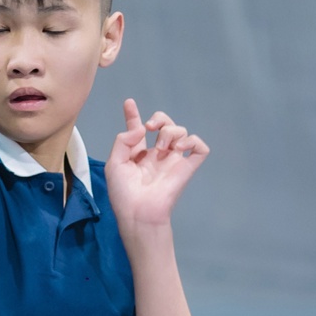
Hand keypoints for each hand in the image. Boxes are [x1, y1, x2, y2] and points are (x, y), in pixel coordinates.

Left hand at [104, 100, 208, 238]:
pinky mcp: (186, 168)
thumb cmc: (124, 194)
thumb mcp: (114, 164)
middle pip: (165, 124)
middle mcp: (157, 155)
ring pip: (181, 132)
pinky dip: (193, 142)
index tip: (129, 103)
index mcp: (138, 154)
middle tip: (150, 128)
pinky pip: (200, 148)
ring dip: (170, 131)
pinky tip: (180, 147)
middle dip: (160, 118)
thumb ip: (123, 141)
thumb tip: (142, 129)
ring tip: (161, 147)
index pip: (138, 129)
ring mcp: (173, 160)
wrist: (138, 212)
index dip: (133, 114)